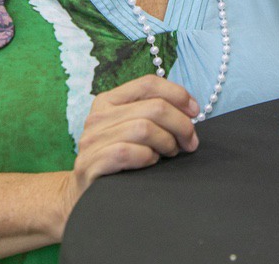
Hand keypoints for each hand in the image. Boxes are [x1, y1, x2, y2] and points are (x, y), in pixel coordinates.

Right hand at [58, 75, 200, 225]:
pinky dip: (148, 158)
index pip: (148, 83)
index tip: (195, 112)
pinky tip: (151, 163)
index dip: (178, 94)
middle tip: (190, 143)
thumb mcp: (132, 128)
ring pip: (144, 129)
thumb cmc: (118, 160)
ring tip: (170, 153)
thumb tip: (190, 111)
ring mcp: (91, 141)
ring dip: (166, 142)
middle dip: (181, 124)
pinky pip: (129, 153)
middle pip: (154, 107)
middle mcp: (97, 117)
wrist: (83, 195)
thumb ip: (153, 114)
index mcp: (108, 101)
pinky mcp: (91, 164)